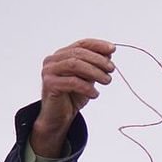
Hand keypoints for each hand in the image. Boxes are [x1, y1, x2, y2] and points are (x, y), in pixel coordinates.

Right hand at [31, 39, 115, 157]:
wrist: (59, 117)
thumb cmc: (72, 97)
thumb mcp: (88, 79)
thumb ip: (95, 66)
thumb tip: (109, 54)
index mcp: (62, 55)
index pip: (81, 44)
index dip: (97, 45)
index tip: (112, 49)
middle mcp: (53, 60)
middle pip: (79, 53)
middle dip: (98, 60)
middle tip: (112, 69)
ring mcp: (49, 71)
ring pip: (75, 65)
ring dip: (95, 72)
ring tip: (107, 81)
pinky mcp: (50, 84)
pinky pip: (72, 82)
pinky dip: (87, 87)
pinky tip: (95, 94)